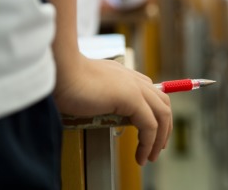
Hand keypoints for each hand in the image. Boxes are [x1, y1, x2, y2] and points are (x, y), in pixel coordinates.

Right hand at [53, 55, 171, 165]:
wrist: (61, 70)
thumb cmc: (66, 80)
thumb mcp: (88, 88)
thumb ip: (100, 97)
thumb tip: (100, 110)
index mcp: (125, 75)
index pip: (151, 93)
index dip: (156, 113)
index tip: (152, 132)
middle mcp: (134, 79)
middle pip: (163, 102)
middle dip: (165, 127)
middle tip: (158, 147)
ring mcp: (135, 87)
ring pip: (162, 114)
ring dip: (160, 139)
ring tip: (150, 157)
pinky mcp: (132, 98)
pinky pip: (150, 125)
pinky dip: (149, 143)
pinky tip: (141, 155)